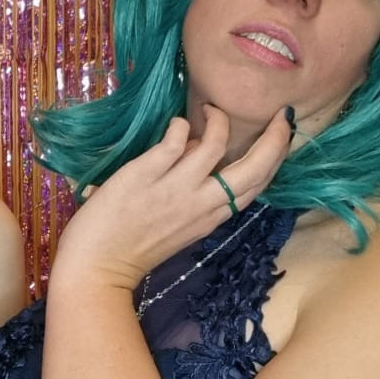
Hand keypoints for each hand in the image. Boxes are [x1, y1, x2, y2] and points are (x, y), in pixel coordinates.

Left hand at [54, 103, 292, 293]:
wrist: (98, 268)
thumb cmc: (134, 248)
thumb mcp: (180, 226)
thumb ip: (195, 196)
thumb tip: (199, 152)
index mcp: (212, 217)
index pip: (257, 185)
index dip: (275, 157)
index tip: (282, 135)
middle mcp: (201, 203)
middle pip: (254, 168)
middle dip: (275, 139)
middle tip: (278, 117)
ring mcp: (175, 188)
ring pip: (215, 144)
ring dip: (218, 119)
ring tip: (209, 110)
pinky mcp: (146, 174)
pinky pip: (176, 140)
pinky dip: (180, 126)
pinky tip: (175, 125)